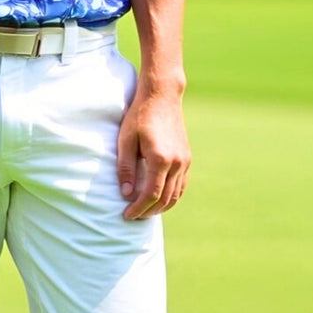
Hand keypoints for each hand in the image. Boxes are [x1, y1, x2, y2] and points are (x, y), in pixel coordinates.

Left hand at [117, 82, 190, 219]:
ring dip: (161, 207)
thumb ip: (125, 167)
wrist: (162, 95)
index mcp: (160, 159)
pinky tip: (160, 199)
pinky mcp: (187, 157)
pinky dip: (172, 196)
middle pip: (165, 199)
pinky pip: (182, 185)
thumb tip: (125, 193)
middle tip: (134, 216)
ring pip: (176, 195)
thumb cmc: (139, 115)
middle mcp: (177, 163)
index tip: (126, 215)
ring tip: (145, 211)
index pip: (150, 195)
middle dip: (148, 211)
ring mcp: (185, 161)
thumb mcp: (126, 139)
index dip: (138, 208)